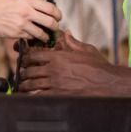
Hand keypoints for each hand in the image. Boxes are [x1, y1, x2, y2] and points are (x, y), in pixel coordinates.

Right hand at [0, 0, 61, 41]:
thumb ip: (26, 2)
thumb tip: (37, 7)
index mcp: (27, 0)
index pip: (51, 8)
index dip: (58, 14)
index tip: (58, 17)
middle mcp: (27, 12)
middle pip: (51, 22)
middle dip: (55, 27)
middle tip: (54, 29)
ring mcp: (22, 24)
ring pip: (42, 33)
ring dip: (45, 36)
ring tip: (44, 37)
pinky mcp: (15, 33)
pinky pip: (30, 38)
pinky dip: (32, 38)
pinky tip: (31, 37)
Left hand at [16, 32, 130, 95]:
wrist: (108, 83)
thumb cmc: (99, 67)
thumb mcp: (86, 50)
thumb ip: (73, 42)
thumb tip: (67, 34)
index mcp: (58, 57)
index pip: (34, 55)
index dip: (27, 58)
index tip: (24, 60)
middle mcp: (54, 70)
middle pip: (30, 70)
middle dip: (24, 72)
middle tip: (21, 74)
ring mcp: (55, 83)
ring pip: (32, 84)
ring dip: (25, 85)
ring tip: (22, 86)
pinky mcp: (59, 95)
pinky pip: (39, 96)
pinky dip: (32, 96)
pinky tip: (29, 97)